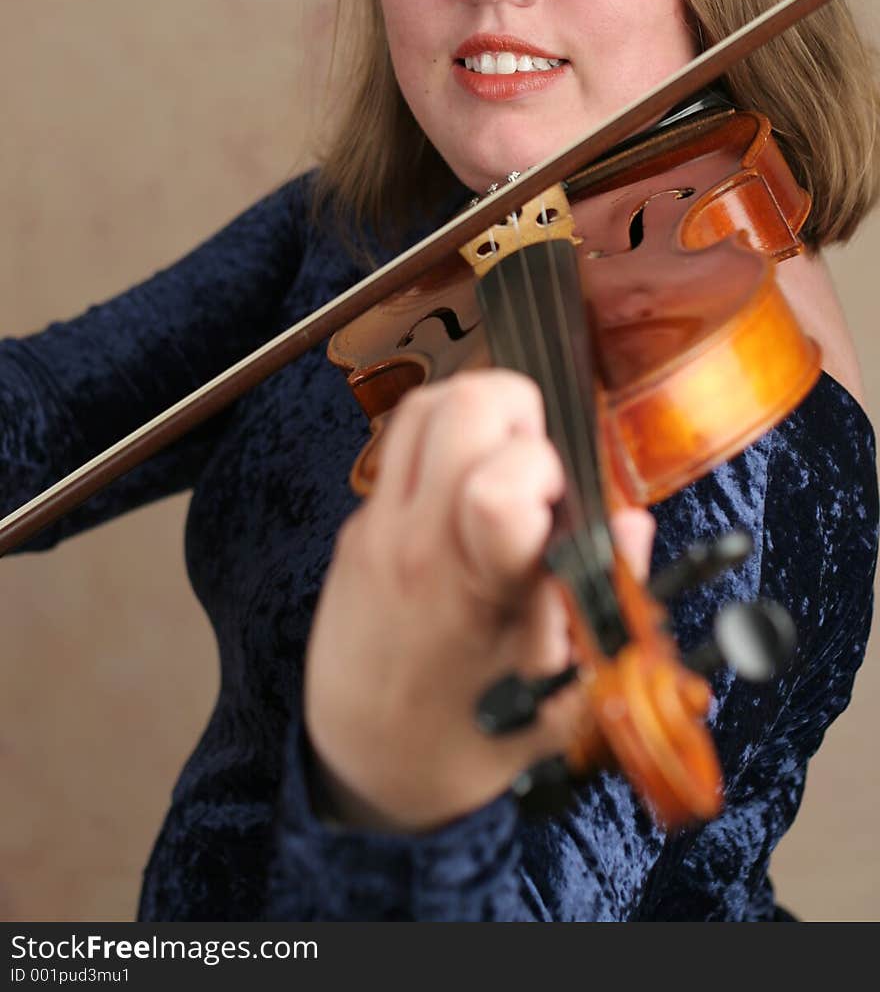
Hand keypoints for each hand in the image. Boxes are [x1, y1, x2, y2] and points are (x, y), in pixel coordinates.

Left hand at [304, 370, 654, 831]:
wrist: (362, 768)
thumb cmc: (463, 740)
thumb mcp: (554, 696)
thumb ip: (597, 602)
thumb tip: (631, 522)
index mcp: (472, 591)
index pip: (499, 485)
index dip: (548, 470)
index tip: (564, 501)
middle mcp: (415, 543)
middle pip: (461, 405)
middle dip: (521, 412)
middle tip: (539, 468)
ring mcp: (376, 526)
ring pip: (424, 405)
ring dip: (477, 414)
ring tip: (506, 467)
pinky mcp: (356, 524)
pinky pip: (401, 445)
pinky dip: (444, 445)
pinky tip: (467, 498)